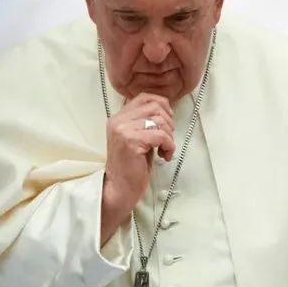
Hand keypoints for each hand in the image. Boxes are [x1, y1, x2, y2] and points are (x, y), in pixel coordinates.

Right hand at [100, 94, 175, 241]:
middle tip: (167, 140)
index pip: (144, 97)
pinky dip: (169, 146)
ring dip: (169, 136)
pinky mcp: (131, 141)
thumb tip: (166, 110)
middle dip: (168, 122)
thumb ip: (144, 122)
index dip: (162, 105)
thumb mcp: (137, 138)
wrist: (119, 189)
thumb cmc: (131, 167)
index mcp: (118, 118)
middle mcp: (118, 121)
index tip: (167, 122)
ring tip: (165, 149)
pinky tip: (164, 156)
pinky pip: (161, 135)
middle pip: (155, 106)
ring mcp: (123, 130)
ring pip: (159, 120)